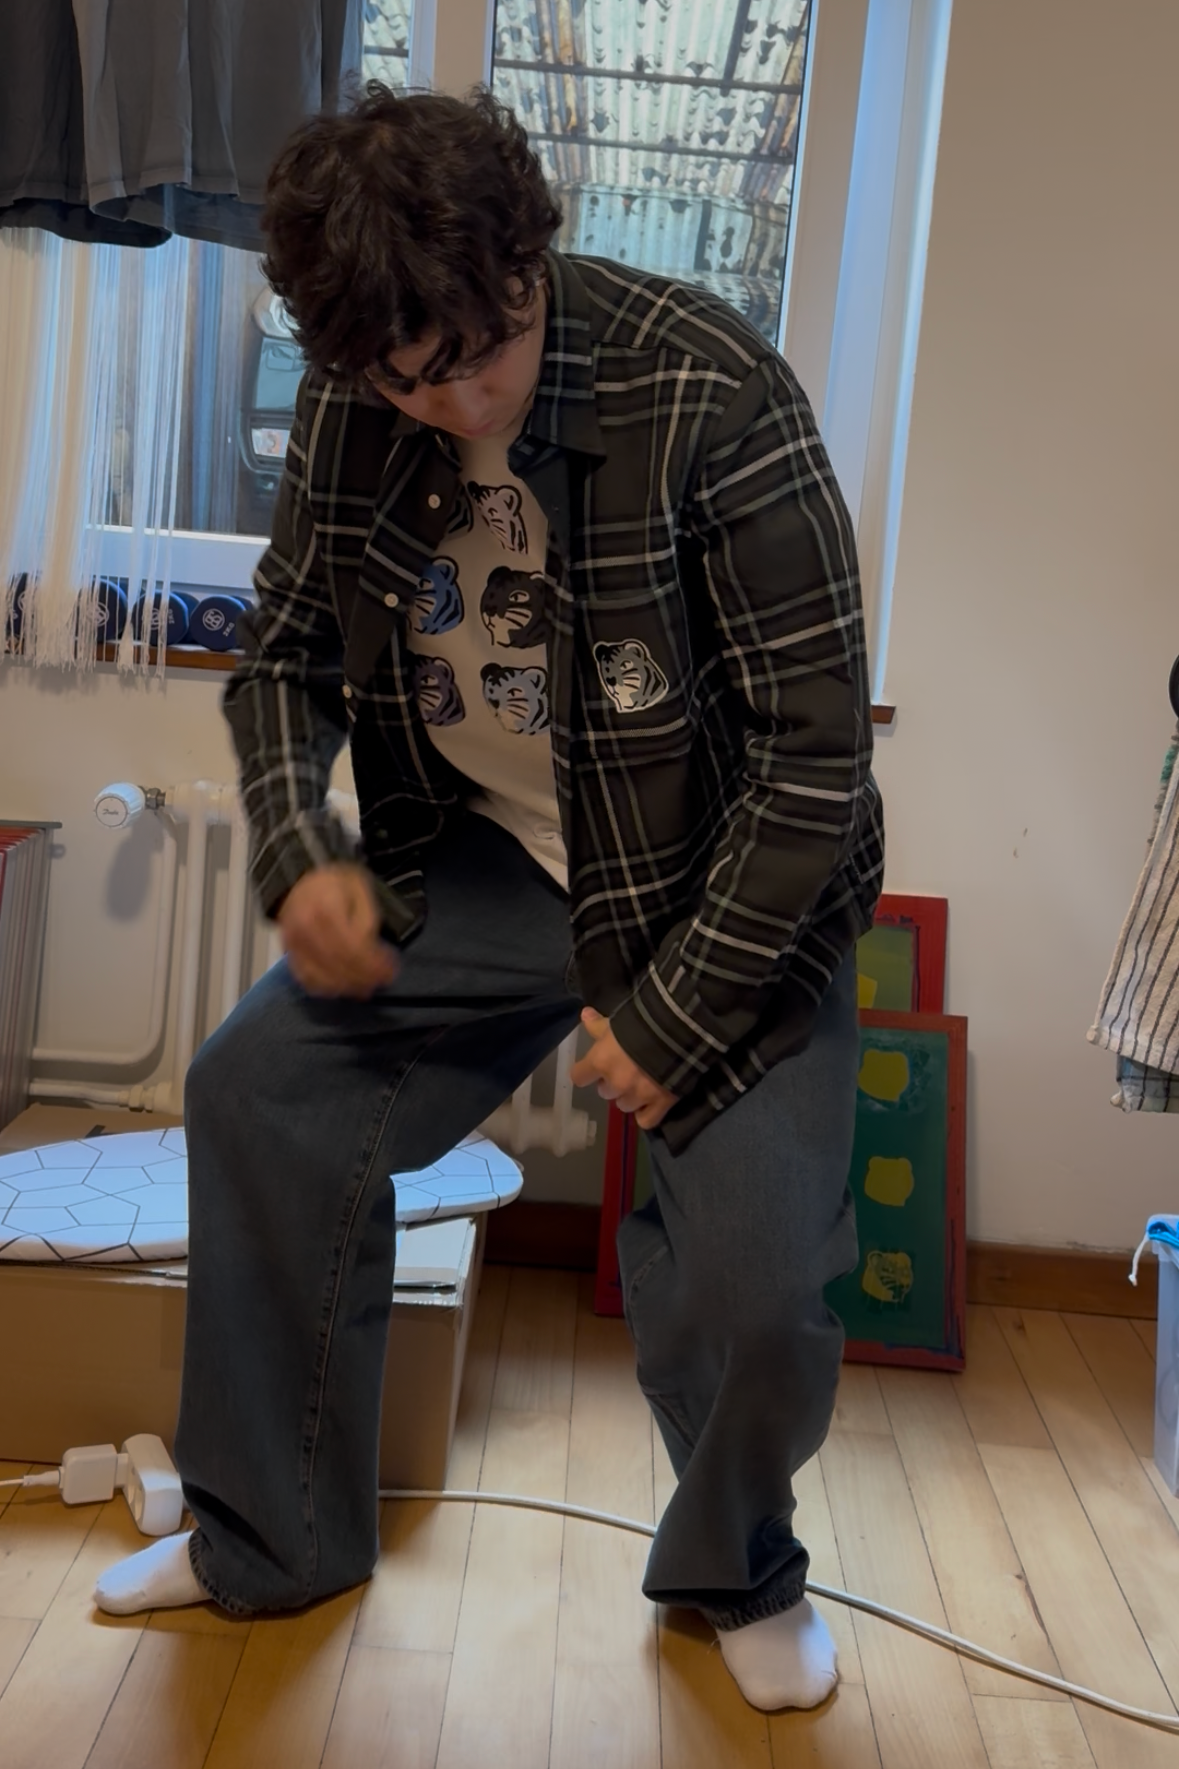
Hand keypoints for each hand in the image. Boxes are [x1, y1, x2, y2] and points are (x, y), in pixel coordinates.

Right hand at [277, 863, 399, 996]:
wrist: (301, 880)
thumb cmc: (335, 883)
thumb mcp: (359, 888)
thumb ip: (366, 919)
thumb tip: (369, 949)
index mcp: (325, 908)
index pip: (352, 947)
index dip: (373, 964)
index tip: (390, 970)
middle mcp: (305, 928)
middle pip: (337, 964)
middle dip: (364, 977)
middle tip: (384, 980)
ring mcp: (293, 943)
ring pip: (322, 976)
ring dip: (348, 986)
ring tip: (368, 986)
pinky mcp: (289, 953)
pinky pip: (306, 978)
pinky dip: (327, 988)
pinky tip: (344, 986)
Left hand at [569, 1008, 677, 1129]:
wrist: (678, 1030)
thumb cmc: (642, 1022)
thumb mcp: (617, 1021)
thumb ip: (598, 1024)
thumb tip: (584, 1015)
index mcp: (600, 1061)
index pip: (579, 1076)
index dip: (586, 1071)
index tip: (594, 1066)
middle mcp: (615, 1083)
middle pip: (604, 1092)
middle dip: (612, 1082)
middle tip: (625, 1069)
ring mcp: (638, 1096)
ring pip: (624, 1105)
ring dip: (629, 1097)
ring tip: (640, 1084)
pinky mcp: (660, 1104)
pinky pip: (646, 1120)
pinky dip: (646, 1113)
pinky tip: (650, 1103)